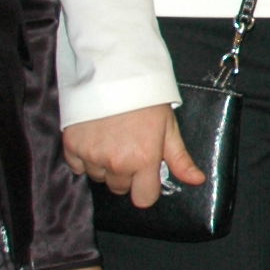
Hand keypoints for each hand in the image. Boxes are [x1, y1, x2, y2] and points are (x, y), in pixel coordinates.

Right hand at [64, 103, 206, 210]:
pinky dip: (84, 157)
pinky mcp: (72, 145)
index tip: (146, 173)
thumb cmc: (145, 97)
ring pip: (98, 177)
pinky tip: (95, 137)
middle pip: (120, 188)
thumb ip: (180, 158)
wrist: (113, 70)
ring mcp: (92, 155)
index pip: (143, 199)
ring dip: (104, 165)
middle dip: (126, 173)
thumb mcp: (168, 126)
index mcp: (143, 160)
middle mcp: (116, 162)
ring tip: (111, 138)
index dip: (146, 187)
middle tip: (128, 147)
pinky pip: (77, 166)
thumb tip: (197, 180)